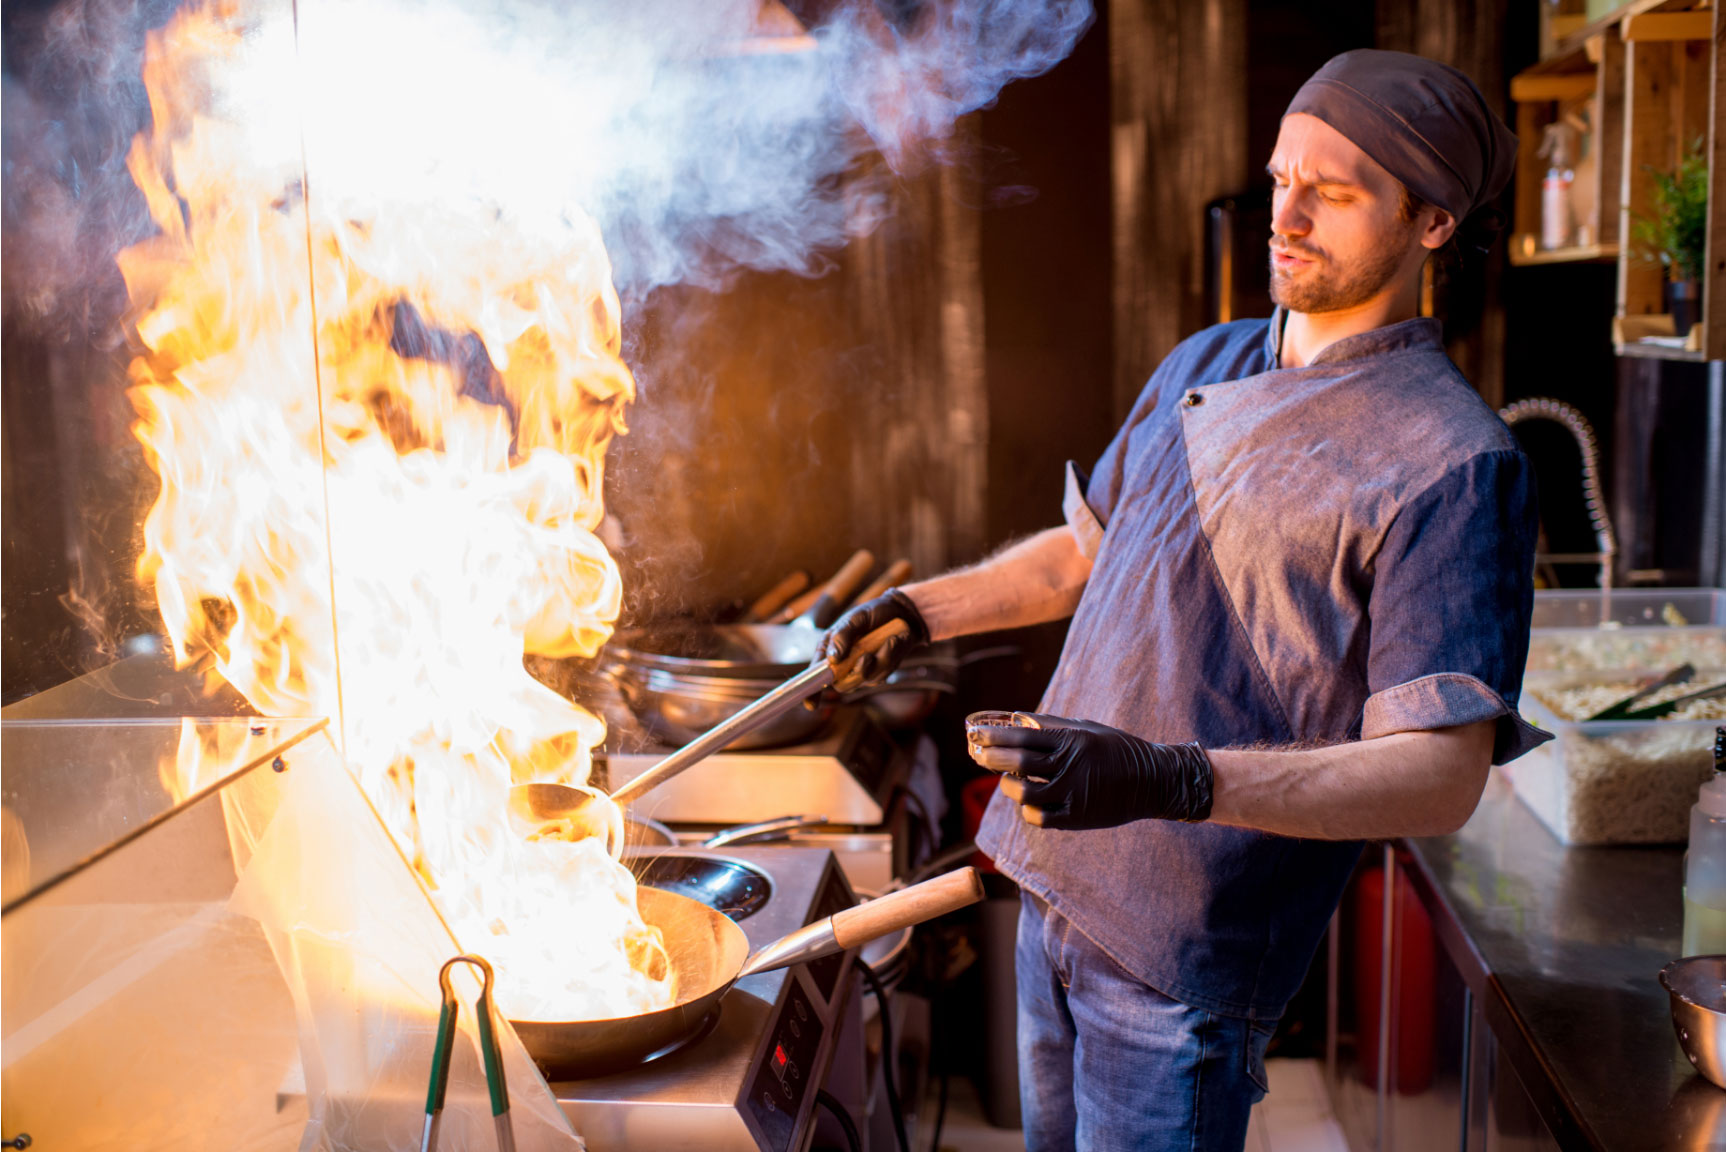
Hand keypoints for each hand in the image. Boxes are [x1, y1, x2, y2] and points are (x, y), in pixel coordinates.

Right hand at [817, 588, 928, 687]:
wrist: (899, 613)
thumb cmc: (871, 614)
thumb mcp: (854, 619)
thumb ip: (842, 635)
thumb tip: (833, 658)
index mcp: (829, 652)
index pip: (816, 675)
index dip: (811, 692)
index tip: (810, 704)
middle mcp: (844, 665)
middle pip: (842, 685)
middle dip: (856, 672)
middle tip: (866, 655)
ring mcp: (863, 671)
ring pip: (866, 679)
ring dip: (879, 659)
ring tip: (889, 639)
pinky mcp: (880, 672)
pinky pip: (883, 673)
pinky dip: (891, 655)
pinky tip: (895, 640)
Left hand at [970, 714, 1212, 829]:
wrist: (1153, 780)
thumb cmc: (1116, 749)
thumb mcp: (1087, 728)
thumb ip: (1053, 725)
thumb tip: (1018, 719)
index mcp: (1072, 740)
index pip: (1023, 736)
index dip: (994, 735)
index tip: (974, 733)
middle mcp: (1071, 766)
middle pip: (1019, 763)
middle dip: (991, 758)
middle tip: (977, 754)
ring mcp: (1074, 794)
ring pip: (1025, 793)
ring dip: (1007, 786)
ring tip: (1005, 780)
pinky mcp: (1078, 818)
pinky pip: (1041, 817)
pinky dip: (1027, 810)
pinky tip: (1026, 802)